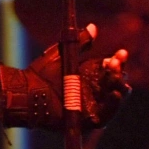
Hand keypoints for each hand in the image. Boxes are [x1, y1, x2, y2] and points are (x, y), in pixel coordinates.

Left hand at [0, 24, 129, 129]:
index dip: (118, 61)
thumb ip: (79, 42)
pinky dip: (112, 105)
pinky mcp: (87, 121)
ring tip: (117, 77)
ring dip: (118, 87)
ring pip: (113, 98)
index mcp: (90, 75)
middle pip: (114, 82)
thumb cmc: (41, 73)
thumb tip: (93, 27)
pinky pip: (105, 115)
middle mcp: (93, 91)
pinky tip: (114, 94)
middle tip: (115, 63)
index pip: (111, 68)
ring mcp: (91, 106)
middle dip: (118, 72)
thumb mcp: (64, 54)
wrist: (27, 90)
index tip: (121, 53)